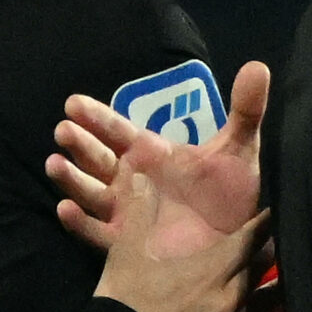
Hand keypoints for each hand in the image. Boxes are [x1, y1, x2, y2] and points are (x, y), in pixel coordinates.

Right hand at [48, 60, 270, 252]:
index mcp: (152, 155)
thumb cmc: (231, 191)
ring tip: (54, 164)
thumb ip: (245, 110)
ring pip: (92, 192)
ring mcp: (126, 212)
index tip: (73, 103)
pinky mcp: (126, 244)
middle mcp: (132, 180)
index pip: (118, 131)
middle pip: (99, 158)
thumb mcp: (239, 150)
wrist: (237, 238)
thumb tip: (258, 67)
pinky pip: (97, 233)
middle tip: (63, 130)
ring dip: (72, 178)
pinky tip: (64, 209)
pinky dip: (79, 222)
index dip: (97, 117)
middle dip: (80, 144)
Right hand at [92, 171, 268, 311]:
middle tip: (273, 242)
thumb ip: (140, 212)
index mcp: (213, 268)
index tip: (278, 212)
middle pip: (260, 269)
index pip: (251, 238)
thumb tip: (141, 175)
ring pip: (260, 302)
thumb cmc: (125, 300)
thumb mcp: (127, 252)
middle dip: (266, 253)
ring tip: (275, 280)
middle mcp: (231, 297)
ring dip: (264, 288)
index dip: (265, 224)